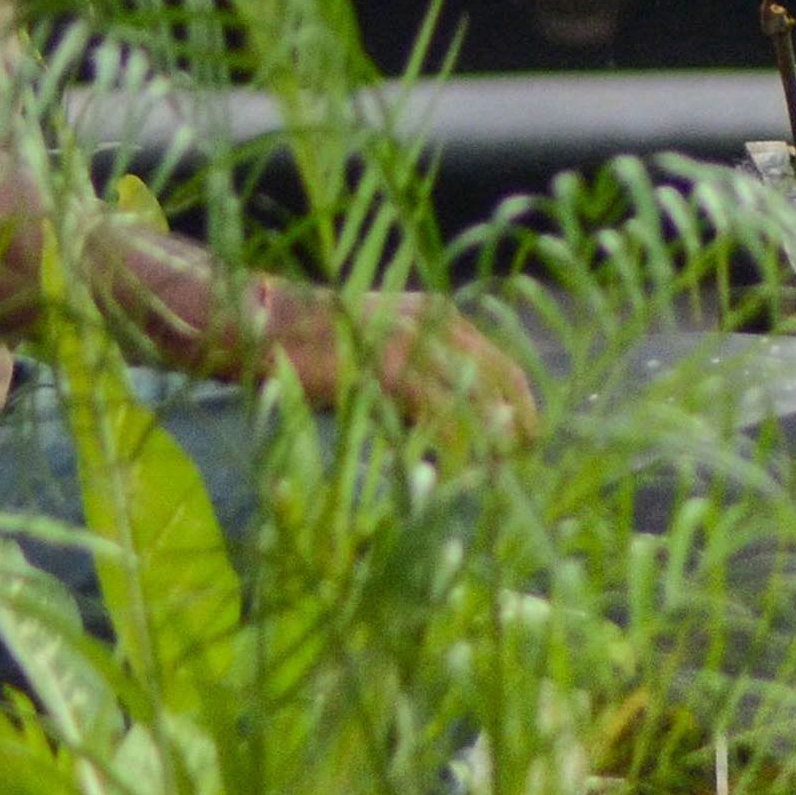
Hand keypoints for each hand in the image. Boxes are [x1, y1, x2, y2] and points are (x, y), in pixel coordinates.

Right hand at [252, 286, 538, 446]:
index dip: (522, 406)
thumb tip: (457, 419)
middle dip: (517, 427)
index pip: (502, 364)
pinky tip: (455, 474)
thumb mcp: (385, 342)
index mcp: (442, 315)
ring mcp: (413, 345)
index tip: (531, 441)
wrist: (263, 324)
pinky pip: (436, 416)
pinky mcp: (388, 370)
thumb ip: (423, 368)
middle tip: (524, 468)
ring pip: (472, 401)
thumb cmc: (320, 343)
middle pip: (499, 381)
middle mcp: (437, 323)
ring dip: (489, 443)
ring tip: (497, 480)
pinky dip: (451, 447)